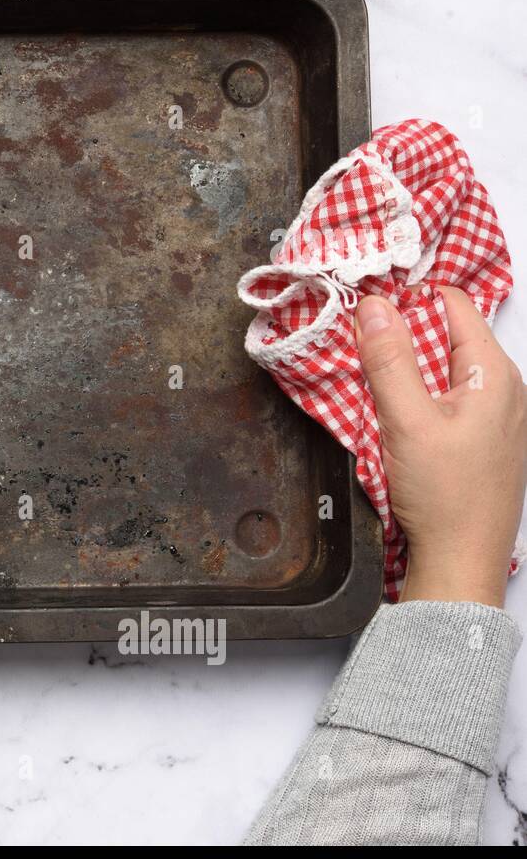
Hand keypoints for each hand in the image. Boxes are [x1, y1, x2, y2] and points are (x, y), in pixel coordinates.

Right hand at [355, 289, 526, 607]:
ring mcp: (493, 415)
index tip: (366, 303)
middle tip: (356, 338)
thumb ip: (389, 361)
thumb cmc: (446, 497)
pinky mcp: (479, 439)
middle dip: (400, 332)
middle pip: (446, 334)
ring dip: (404, 366)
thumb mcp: (407, 422)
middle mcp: (502, 389)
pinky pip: (444, 397)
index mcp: (493, 374)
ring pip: (442, 368)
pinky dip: (414, 394)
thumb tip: (375, 306)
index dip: (407, 297)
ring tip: (366, 376)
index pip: (452, 303)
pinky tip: (389, 412)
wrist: (462, 561)